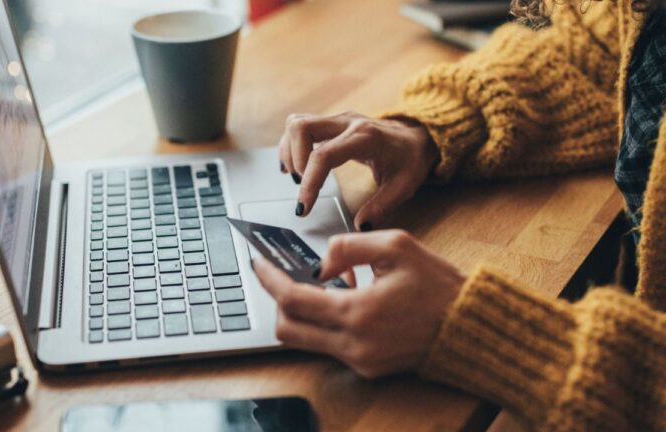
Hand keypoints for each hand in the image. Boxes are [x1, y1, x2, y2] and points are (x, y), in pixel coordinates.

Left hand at [253, 229, 464, 377]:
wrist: (470, 327)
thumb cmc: (438, 285)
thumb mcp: (396, 246)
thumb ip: (348, 246)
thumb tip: (320, 264)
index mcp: (358, 313)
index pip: (293, 300)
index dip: (269, 280)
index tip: (258, 264)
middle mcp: (353, 344)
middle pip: (288, 329)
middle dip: (278, 300)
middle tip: (282, 276)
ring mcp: (359, 361)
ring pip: (305, 340)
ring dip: (303, 312)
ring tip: (324, 285)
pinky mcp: (368, 368)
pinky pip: (329, 346)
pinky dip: (326, 323)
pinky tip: (346, 300)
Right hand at [278, 112, 437, 229]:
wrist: (417, 137)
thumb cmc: (410, 159)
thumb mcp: (403, 187)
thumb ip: (381, 207)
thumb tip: (360, 226)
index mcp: (365, 138)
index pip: (324, 155)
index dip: (309, 182)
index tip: (304, 207)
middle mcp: (347, 123)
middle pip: (302, 127)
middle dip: (294, 160)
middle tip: (302, 185)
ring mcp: (337, 120)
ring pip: (297, 123)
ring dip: (290, 151)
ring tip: (298, 177)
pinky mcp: (331, 123)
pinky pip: (300, 126)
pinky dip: (291, 146)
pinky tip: (296, 166)